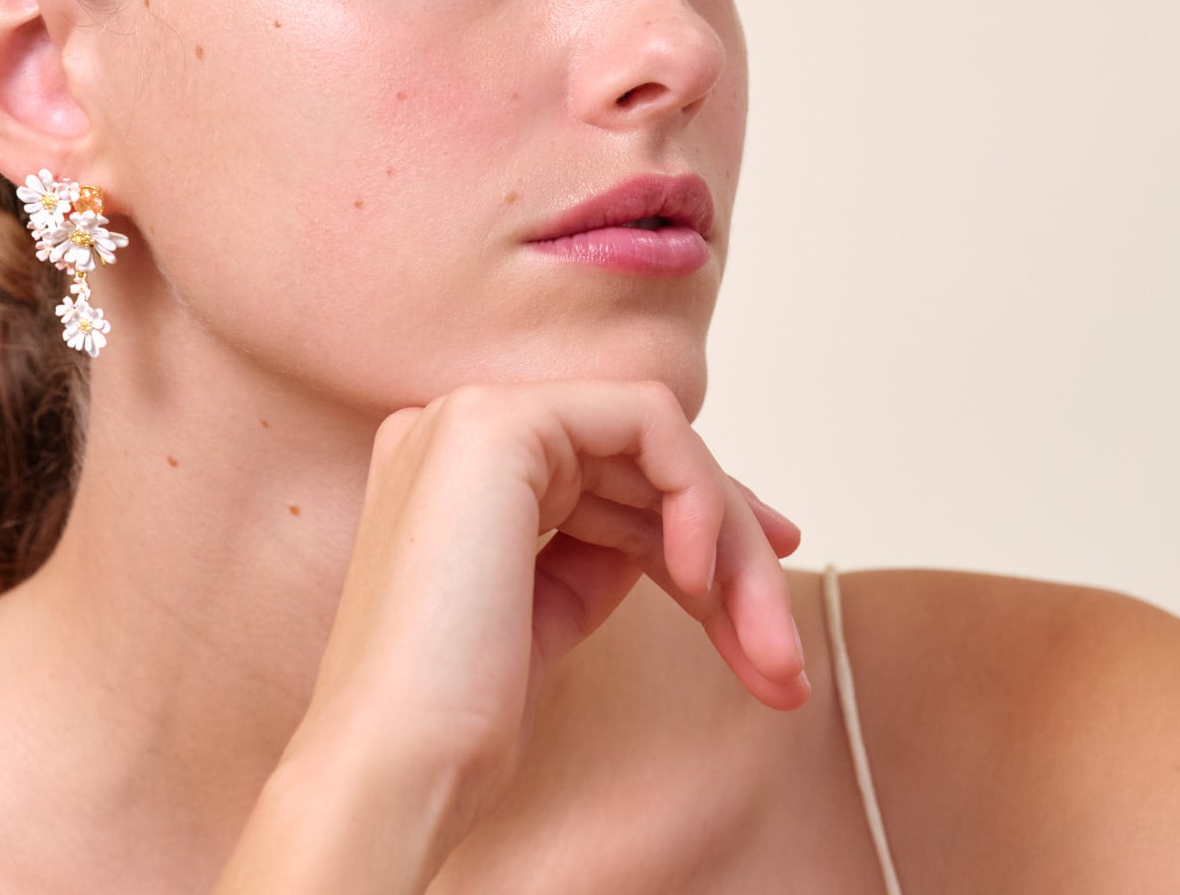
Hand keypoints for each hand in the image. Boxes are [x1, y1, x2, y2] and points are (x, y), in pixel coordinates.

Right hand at [292, 379, 806, 839]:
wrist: (395, 764)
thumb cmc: (459, 717)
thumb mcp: (545, 611)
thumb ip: (595, 549)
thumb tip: (678, 529)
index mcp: (451, 468)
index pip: (602, 470)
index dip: (693, 520)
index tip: (760, 602)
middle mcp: (455, 424)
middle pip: (636, 461)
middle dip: (730, 550)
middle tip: (784, 661)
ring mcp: (472, 415)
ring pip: (656, 444)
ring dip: (731, 544)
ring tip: (772, 656)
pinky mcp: (501, 423)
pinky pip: (648, 423)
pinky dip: (699, 495)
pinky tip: (705, 584)